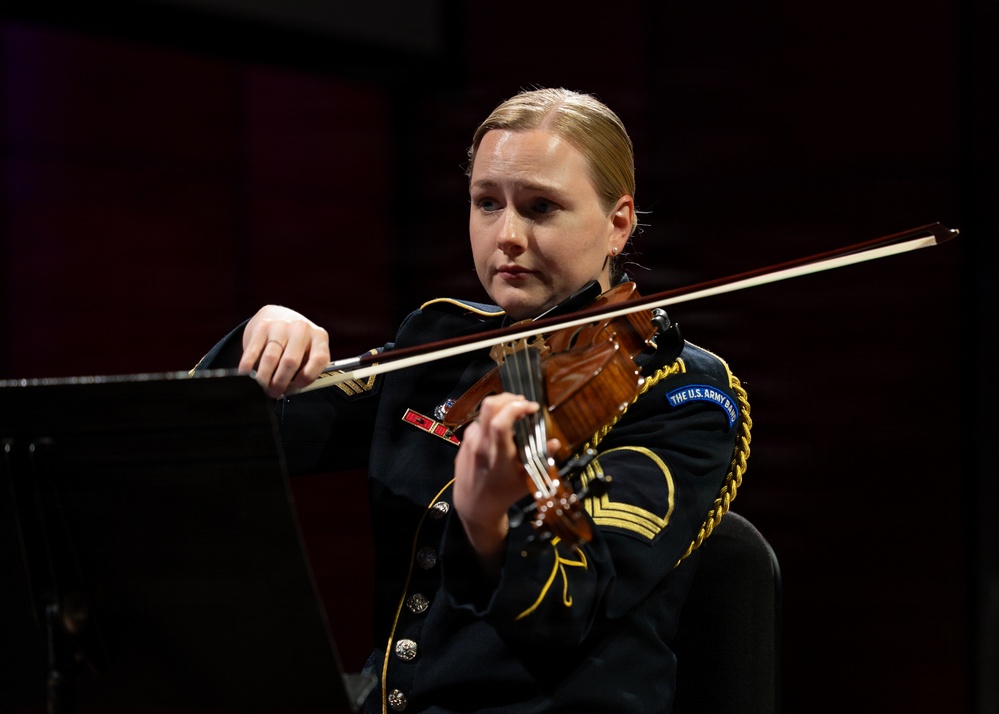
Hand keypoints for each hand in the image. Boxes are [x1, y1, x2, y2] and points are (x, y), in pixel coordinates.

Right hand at [239, 305, 330, 397]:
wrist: (279, 315)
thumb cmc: (296, 342)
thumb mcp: (308, 351)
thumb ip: (304, 368)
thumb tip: (288, 389)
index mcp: (319, 337)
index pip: (319, 359)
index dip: (308, 377)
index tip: (297, 386)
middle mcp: (302, 329)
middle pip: (290, 361)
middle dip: (280, 382)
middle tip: (274, 392)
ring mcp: (281, 325)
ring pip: (270, 358)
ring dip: (264, 377)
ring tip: (261, 387)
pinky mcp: (262, 326)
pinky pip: (253, 350)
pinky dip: (248, 365)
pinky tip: (245, 374)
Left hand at [453, 393, 542, 575]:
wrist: (474, 506)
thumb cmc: (503, 494)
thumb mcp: (526, 480)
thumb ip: (541, 459)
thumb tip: (555, 442)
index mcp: (498, 455)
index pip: (500, 421)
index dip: (517, 407)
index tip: (532, 408)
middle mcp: (480, 445)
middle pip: (489, 406)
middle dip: (508, 397)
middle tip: (523, 403)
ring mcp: (469, 442)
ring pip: (483, 412)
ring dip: (500, 409)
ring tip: (513, 416)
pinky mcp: (463, 442)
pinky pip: (478, 423)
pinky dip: (491, 420)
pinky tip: (499, 430)